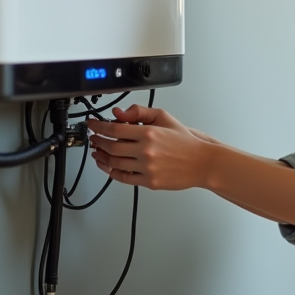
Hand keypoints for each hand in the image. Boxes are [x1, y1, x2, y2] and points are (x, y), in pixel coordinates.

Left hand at [86, 105, 210, 190]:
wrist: (201, 162)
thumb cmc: (185, 142)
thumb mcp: (164, 118)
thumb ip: (140, 112)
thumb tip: (120, 113)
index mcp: (149, 133)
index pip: (115, 129)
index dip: (99, 126)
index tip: (92, 125)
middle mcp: (146, 151)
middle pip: (111, 147)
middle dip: (97, 141)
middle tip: (93, 138)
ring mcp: (147, 168)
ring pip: (114, 163)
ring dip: (101, 157)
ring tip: (97, 152)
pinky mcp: (149, 182)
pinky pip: (124, 178)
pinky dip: (112, 173)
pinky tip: (108, 167)